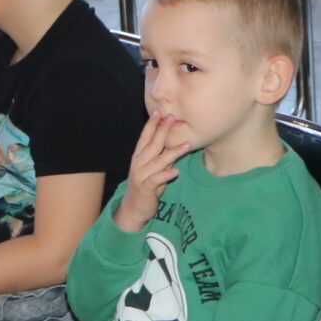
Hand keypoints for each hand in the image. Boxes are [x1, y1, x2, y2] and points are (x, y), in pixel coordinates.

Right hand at [114, 113, 191, 231]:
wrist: (133, 209)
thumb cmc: (145, 187)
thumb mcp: (154, 169)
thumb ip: (162, 158)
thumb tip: (175, 145)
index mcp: (138, 157)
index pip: (145, 138)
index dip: (152, 124)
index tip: (159, 112)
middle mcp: (138, 164)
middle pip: (152, 145)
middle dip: (163, 131)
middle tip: (173, 118)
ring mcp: (141, 176)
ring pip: (158, 161)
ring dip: (173, 152)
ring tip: (187, 145)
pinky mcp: (145, 188)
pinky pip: (157, 180)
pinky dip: (166, 175)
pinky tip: (176, 171)